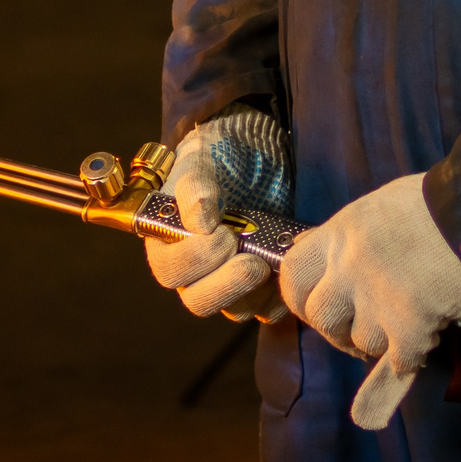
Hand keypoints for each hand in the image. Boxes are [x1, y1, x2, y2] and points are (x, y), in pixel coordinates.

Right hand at [145, 109, 286, 319]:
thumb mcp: (200, 159)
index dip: (193, 260)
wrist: (258, 151)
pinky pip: (270, 309)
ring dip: (256, 291)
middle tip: (253, 262)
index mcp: (168, 242)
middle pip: (199, 300)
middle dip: (227, 285)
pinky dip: (282, 295)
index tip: (222, 235)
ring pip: (237, 309)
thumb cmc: (218, 154)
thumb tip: (198, 222)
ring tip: (274, 261)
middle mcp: (195, 269)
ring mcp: (229, 280)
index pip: (169, 270)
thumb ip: (194, 187)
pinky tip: (291, 267)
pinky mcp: (262, 286)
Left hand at [279, 174, 460, 428]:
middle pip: (320, 318)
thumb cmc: (435, 205)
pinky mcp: (407, 327)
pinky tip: (427, 337)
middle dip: (337, 330)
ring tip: (406, 321)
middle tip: (357, 331)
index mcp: (340, 233)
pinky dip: (413, 355)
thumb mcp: (378, 208)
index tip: (313, 306)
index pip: (292, 273)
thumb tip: (325, 257)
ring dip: (382, 340)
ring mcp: (376, 299)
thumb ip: (350, 237)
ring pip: (361, 342)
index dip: (299, 296)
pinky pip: (400, 360)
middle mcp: (348, 267)